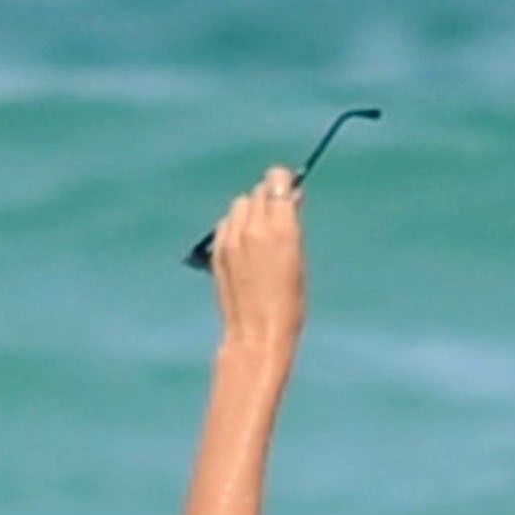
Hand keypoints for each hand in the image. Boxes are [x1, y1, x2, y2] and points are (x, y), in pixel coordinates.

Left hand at [206, 167, 307, 351]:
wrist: (257, 334)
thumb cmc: (288, 303)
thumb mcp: (298, 258)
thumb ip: (291, 225)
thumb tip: (289, 199)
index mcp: (279, 228)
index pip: (276, 181)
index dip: (283, 182)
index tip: (288, 188)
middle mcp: (252, 228)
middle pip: (257, 192)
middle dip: (268, 197)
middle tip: (278, 212)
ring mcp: (231, 240)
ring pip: (239, 205)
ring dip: (250, 210)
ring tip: (260, 231)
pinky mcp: (217, 253)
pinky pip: (225, 225)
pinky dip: (234, 227)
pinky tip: (243, 244)